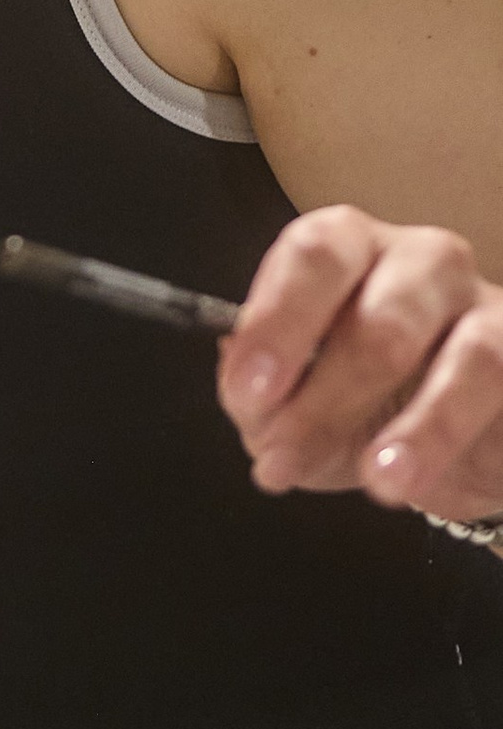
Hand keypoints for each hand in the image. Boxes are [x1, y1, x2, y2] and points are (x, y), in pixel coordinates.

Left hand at [219, 206, 502, 527]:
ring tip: (380, 480)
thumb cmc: (361, 399)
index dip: (278, 323)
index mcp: (352, 247)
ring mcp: (492, 311)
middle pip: (382, 320)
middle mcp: (425, 262)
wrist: (451, 443)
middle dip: (327, 401)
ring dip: (420, 430)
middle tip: (286, 459)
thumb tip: (251, 403)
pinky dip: (463, 442)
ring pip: (469, 359)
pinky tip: (424, 479)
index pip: (316, 254)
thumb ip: (264, 398)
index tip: (249, 392)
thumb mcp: (295, 399)